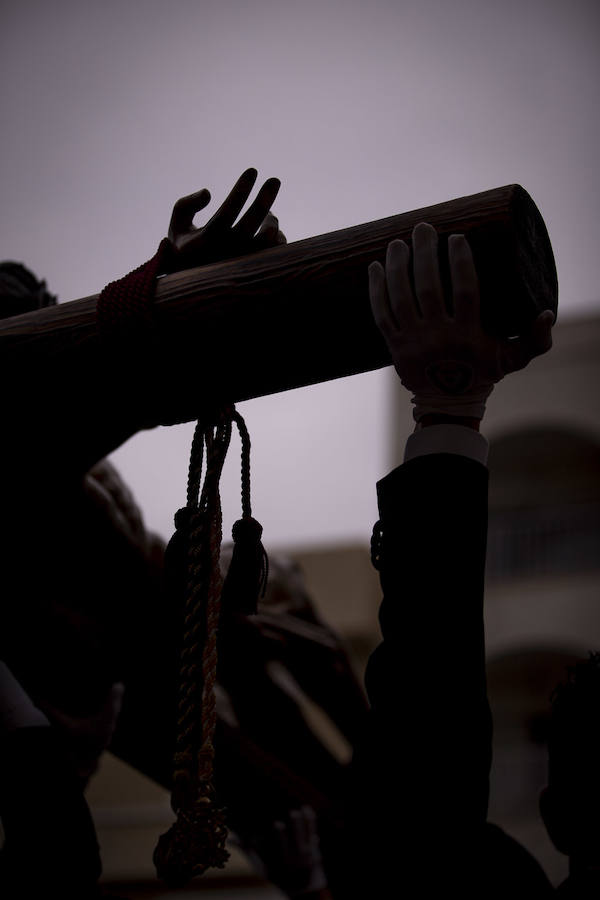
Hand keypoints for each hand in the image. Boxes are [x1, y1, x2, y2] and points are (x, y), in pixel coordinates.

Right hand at [167, 168, 285, 270]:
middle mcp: (226, 252)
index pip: (227, 211)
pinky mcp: (254, 271)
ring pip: (267, 238)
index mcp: (206, 240)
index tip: (253, 170)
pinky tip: (270, 229)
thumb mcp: (177, 225)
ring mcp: (243, 263)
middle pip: (252, 221)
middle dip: (265, 198)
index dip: (241, 189)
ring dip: (271, 219)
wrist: (192, 289)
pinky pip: (273, 252)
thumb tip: (209, 193)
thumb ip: (187, 205)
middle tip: (275, 180)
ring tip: (269, 213)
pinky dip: (276, 238)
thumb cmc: (184, 249)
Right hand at [237, 806, 328, 897]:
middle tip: (277, 824)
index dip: (258, 844)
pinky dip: (309, 819)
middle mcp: (287, 859)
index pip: (262, 850)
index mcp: (272, 863)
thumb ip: (246, 851)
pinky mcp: (314, 848)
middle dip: (280, 834)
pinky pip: (311, 831)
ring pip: (299, 835)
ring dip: (297, 824)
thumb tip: (229, 838)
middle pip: (283, 844)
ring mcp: (302, 854)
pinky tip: (306, 808)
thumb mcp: (261, 866)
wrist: (302, 886)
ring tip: (293, 812)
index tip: (253, 836)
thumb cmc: (277, 873)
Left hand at [369, 222, 553, 420]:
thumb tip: (548, 313)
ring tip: (397, 242)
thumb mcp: (513, 359)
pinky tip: (374, 266)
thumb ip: (536, 340)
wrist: (447, 404)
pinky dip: (376, 290)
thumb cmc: (483, 373)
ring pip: (400, 298)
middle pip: (428, 289)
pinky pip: (381, 314)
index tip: (457, 237)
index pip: (465, 291)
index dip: (460, 262)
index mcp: (468, 336)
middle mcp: (438, 337)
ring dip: (397, 267)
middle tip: (423, 228)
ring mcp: (413, 342)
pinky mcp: (395, 346)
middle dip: (424, 255)